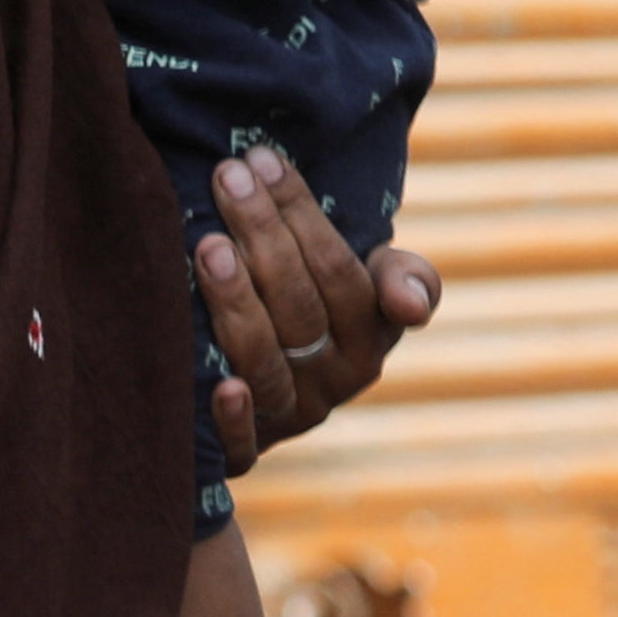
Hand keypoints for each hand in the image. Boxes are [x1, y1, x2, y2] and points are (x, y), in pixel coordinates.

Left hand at [192, 147, 437, 464]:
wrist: (276, 377)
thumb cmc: (320, 305)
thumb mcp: (372, 285)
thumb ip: (405, 279)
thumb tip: (409, 306)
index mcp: (370, 340)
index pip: (339, 274)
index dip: (301, 216)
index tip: (261, 160)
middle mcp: (334, 385)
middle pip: (298, 309)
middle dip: (262, 237)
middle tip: (226, 178)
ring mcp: (289, 420)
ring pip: (265, 364)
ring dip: (237, 305)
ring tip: (207, 245)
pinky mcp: (243, 456)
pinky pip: (242, 450)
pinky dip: (233, 421)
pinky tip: (218, 386)